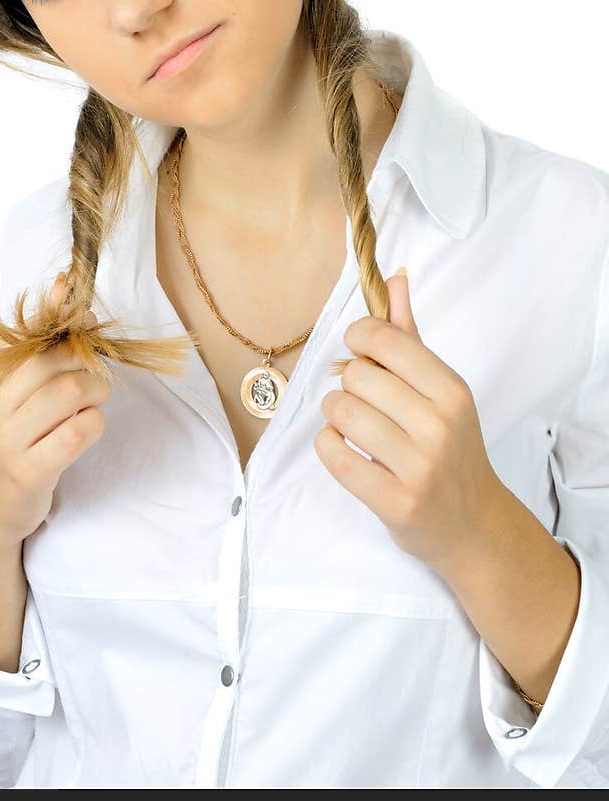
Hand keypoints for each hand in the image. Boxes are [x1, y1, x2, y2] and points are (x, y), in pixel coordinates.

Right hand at [0, 272, 110, 553]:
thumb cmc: (5, 436)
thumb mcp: (8, 387)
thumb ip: (36, 340)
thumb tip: (66, 285)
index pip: (35, 333)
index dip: (70, 323)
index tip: (87, 319)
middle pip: (56, 360)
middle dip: (88, 362)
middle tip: (94, 376)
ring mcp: (6, 439)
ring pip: (71, 391)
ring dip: (96, 392)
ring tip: (92, 402)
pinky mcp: (28, 472)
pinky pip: (78, 432)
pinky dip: (94, 424)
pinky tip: (86, 428)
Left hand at [313, 267, 502, 576]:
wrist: (472, 524)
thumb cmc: (450, 446)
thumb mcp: (440, 389)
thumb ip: (410, 334)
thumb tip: (395, 276)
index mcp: (451, 390)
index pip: (384, 339)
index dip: (357, 338)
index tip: (360, 351)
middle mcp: (439, 426)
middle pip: (355, 376)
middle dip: (348, 384)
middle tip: (365, 401)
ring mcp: (418, 467)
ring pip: (339, 411)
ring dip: (335, 416)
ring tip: (355, 427)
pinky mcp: (394, 502)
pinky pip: (332, 453)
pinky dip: (328, 446)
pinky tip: (346, 450)